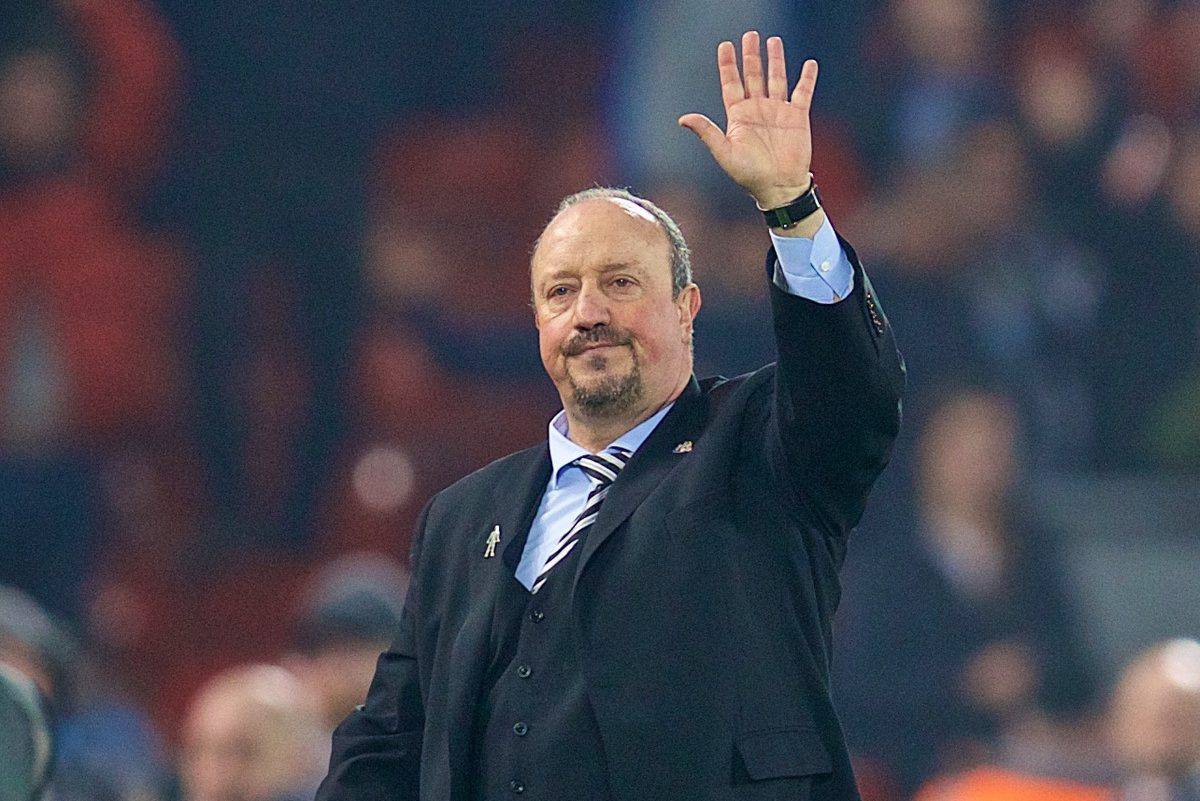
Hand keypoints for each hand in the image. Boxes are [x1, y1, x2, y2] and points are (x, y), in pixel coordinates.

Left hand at [679, 31, 817, 209]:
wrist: (779, 187)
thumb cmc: (749, 175)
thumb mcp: (724, 153)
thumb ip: (707, 133)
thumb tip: (683, 119)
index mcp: (739, 116)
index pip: (731, 84)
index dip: (728, 65)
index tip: (725, 45)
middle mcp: (757, 110)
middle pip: (753, 75)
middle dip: (751, 55)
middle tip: (749, 35)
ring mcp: (778, 111)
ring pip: (776, 79)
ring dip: (775, 60)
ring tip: (773, 40)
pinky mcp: (797, 117)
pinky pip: (803, 92)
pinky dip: (807, 78)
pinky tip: (809, 63)